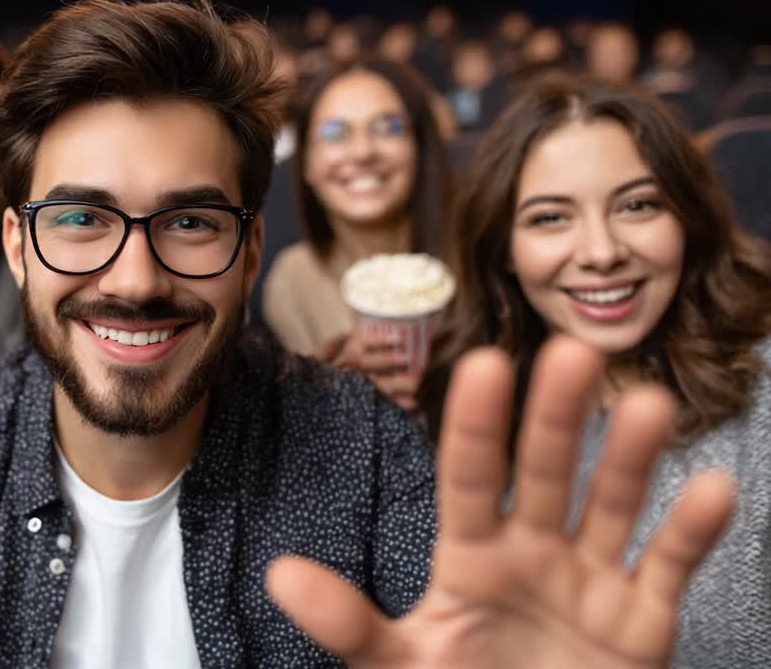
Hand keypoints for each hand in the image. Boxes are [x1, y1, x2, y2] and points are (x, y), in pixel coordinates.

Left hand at [267, 335, 735, 667]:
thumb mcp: (400, 664)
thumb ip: (348, 622)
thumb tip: (279, 574)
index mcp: (470, 555)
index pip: (470, 479)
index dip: (476, 426)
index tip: (483, 363)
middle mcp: (532, 552)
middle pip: (546, 473)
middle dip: (556, 418)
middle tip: (572, 352)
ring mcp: (589, 580)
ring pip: (612, 506)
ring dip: (631, 459)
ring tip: (651, 404)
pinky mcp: (642, 620)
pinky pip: (668, 566)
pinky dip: (691, 531)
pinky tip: (711, 486)